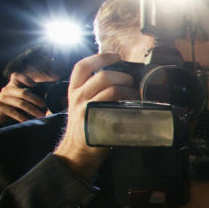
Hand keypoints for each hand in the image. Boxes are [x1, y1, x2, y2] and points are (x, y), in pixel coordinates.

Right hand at [0, 72, 46, 123]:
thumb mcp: (21, 94)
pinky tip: (29, 120)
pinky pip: (14, 112)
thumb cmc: (14, 101)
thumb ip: (33, 92)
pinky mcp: (0, 107)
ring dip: (33, 110)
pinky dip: (23, 117)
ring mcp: (3, 98)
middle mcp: (8, 89)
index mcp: (13, 83)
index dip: (26, 79)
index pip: (17, 76)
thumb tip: (55, 93)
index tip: (35, 85)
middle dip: (36, 100)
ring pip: (21, 104)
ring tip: (42, 115)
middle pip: (24, 93)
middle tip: (45, 106)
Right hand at [53, 53, 135, 178]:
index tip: (116, 56)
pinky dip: (129, 106)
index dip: (100, 58)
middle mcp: (77, 97)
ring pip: (110, 90)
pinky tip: (135, 109)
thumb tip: (118, 78)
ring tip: (135, 96)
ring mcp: (86, 109)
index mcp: (73, 90)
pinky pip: (116, 108)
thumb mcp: (81, 104)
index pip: (82, 66)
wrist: (77, 151)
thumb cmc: (85, 126)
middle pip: (102, 76)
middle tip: (131, 83)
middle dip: (122, 76)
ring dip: (128, 90)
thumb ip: (93, 91)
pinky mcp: (96, 122)